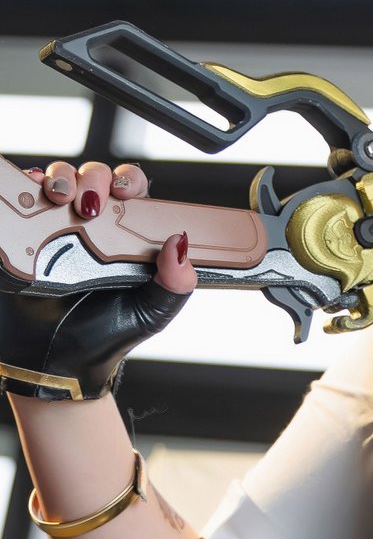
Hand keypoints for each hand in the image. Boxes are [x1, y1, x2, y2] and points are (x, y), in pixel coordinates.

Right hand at [1, 157, 195, 399]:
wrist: (60, 361)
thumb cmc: (108, 335)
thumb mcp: (153, 311)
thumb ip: (176, 281)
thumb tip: (181, 243)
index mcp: (127, 236)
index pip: (131, 191)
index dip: (128, 181)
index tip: (124, 192)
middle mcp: (93, 226)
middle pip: (94, 177)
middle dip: (92, 178)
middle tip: (89, 203)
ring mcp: (57, 227)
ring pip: (59, 179)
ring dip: (60, 178)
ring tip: (59, 197)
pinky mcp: (25, 234)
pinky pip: (24, 196)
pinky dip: (27, 183)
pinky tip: (32, 189)